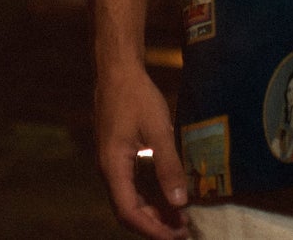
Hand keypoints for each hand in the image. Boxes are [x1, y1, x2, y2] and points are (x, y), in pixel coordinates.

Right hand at [95, 65, 188, 236]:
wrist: (117, 69)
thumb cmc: (136, 95)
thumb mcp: (158, 129)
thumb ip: (168, 167)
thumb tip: (181, 203)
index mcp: (113, 166)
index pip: (129, 212)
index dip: (152, 229)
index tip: (176, 236)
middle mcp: (108, 170)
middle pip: (128, 211)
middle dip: (155, 225)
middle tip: (183, 230)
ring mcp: (111, 163)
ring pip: (130, 199)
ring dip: (153, 212)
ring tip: (180, 218)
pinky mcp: (117, 155)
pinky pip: (131, 186)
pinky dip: (149, 196)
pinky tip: (168, 195)